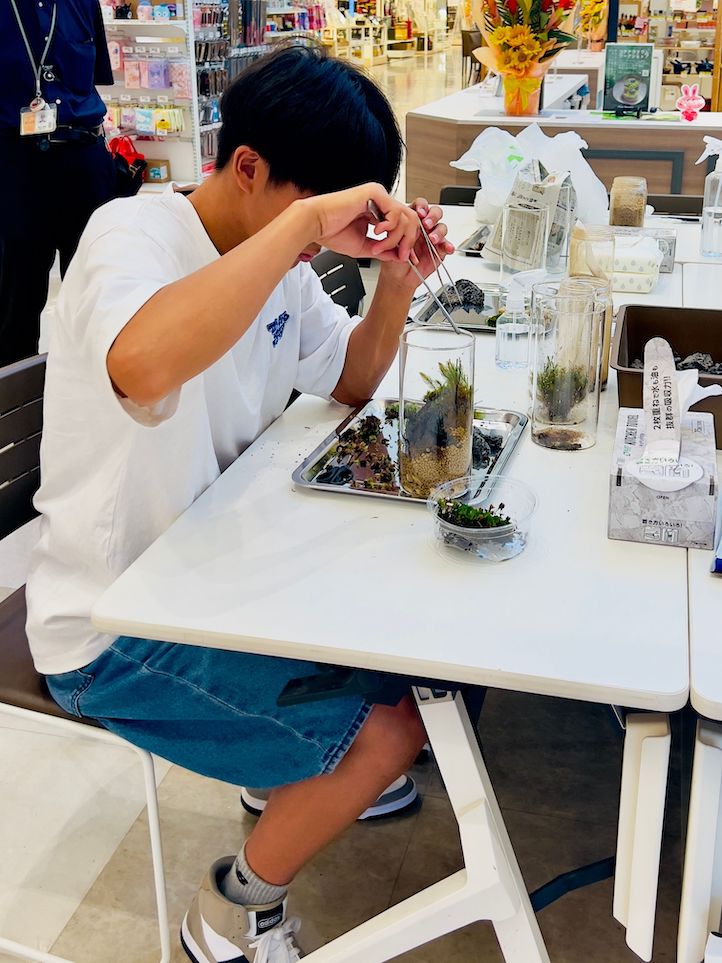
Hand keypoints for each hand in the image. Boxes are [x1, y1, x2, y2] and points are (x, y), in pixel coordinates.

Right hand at [297, 183, 419, 262]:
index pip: (403, 225)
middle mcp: (380, 201)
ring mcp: (378, 195)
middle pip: (410, 220)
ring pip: (405, 217)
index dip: (407, 243)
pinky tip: (376, 233)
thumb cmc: (331, 232)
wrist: (316, 224)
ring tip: (379, 247)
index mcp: (377, 212)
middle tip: (401, 256)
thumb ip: (383, 250)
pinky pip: (395, 212)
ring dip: (395, 238)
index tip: (405, 258)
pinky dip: (389, 228)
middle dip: (408, 242)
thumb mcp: (364, 247)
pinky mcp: (374, 192)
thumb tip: (399, 256)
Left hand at [379, 198, 454, 291]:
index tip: (419, 212)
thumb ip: (395, 234)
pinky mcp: (440, 250)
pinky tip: (447, 248)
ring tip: (432, 239)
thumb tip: (396, 225)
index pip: (420, 206)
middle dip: (432, 216)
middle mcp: (424, 227)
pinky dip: (448, 245)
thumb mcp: (390, 243)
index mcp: (412, 220)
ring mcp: (433, 238)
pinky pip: (447, 245)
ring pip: (442, 227)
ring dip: (438, 232)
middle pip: (435, 213)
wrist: (399, 277)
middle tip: (427, 224)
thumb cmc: (394, 259)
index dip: (422, 206)